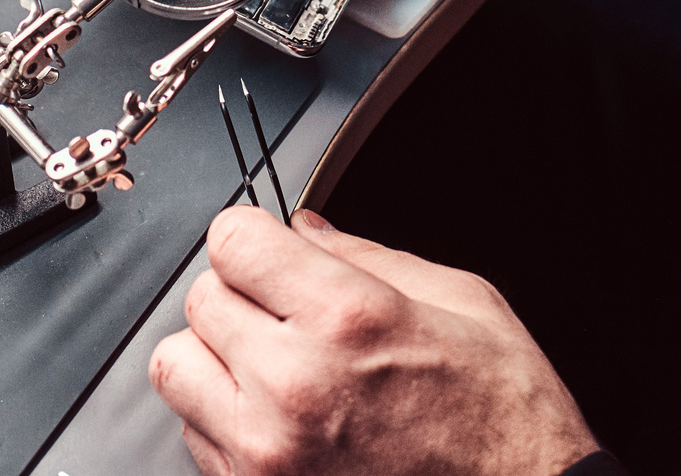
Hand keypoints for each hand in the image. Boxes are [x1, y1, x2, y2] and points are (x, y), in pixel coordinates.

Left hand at [150, 207, 597, 475]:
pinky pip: (193, 434)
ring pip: (176, 366)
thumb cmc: (504, 419)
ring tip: (271, 365)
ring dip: (214, 357)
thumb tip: (304, 228)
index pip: (231, 240)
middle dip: (239, 294)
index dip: (252, 239)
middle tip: (285, 312)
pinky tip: (281, 418)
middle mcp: (294, 384)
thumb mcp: (463, 303)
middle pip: (199, 298)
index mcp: (347, 319)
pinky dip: (223, 418)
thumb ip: (366, 256)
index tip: (269, 251)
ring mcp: (267, 451)